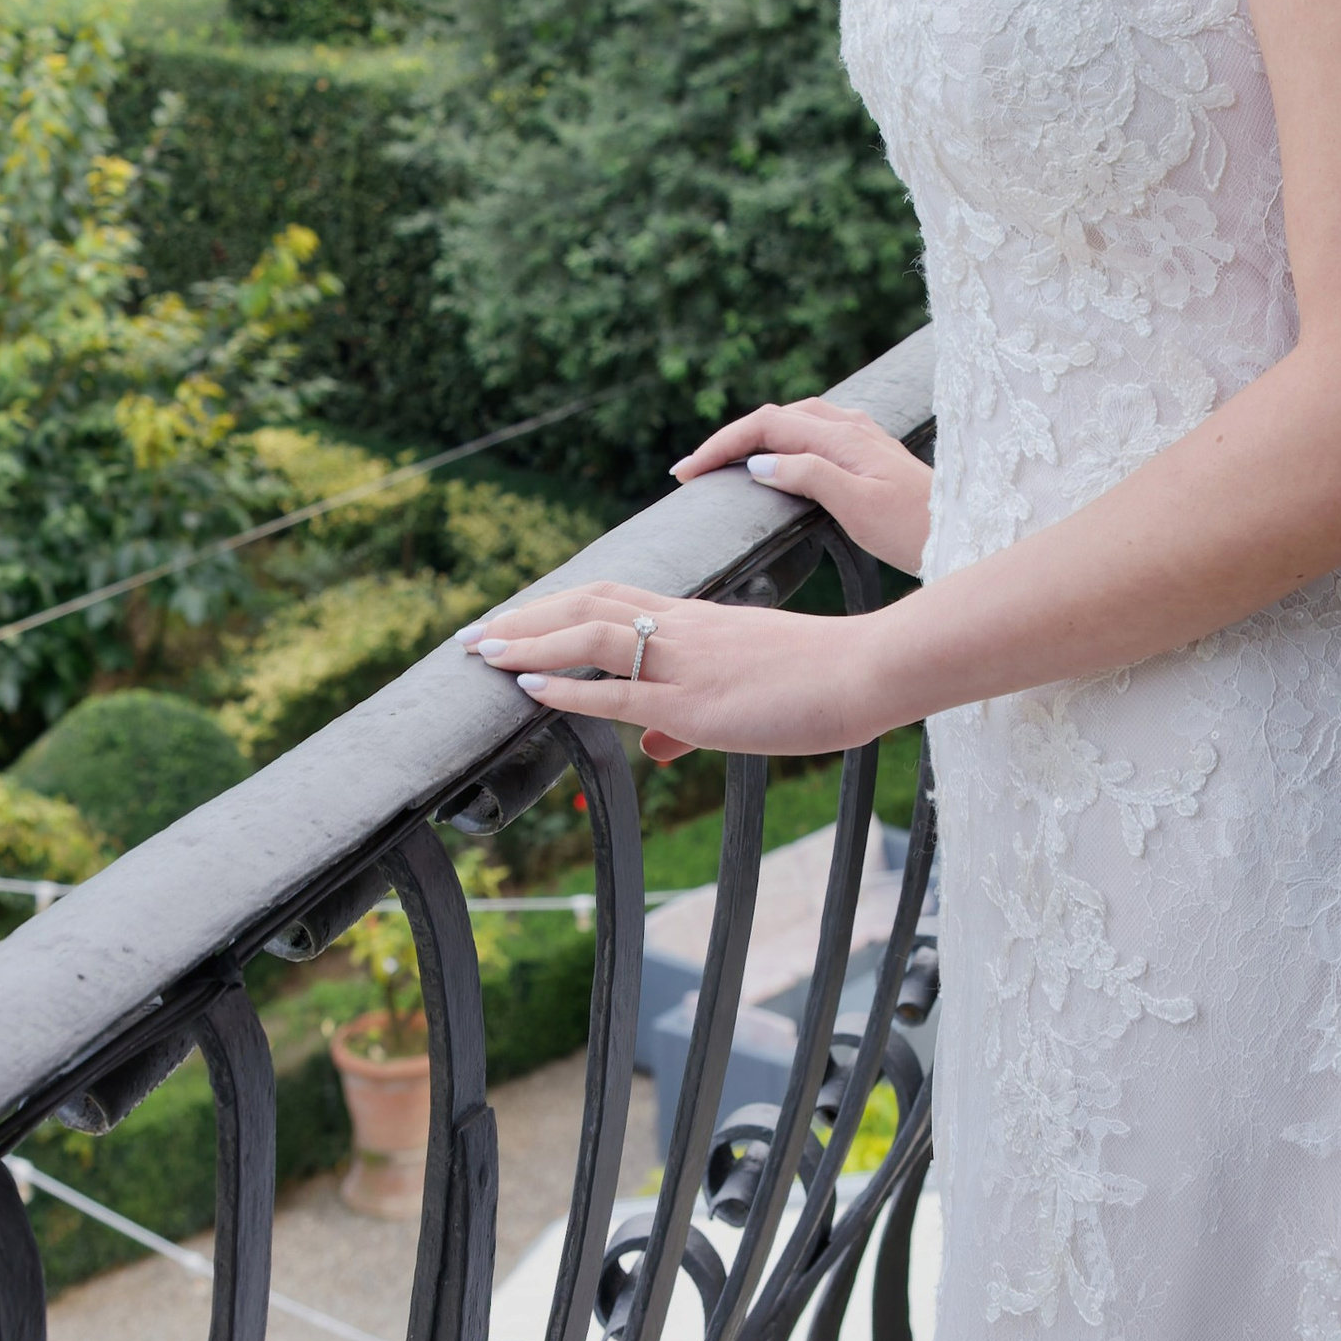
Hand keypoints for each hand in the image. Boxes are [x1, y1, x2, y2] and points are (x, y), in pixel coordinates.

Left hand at [460, 583, 897, 765]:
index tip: (513, 617)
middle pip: (586, 603)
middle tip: (473, 634)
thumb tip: (652, 746)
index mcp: (696, 619)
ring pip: (591, 636)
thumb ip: (689, 718)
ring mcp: (687, 662)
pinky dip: (569, 687)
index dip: (555, 604)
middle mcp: (683, 628)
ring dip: (530, 643)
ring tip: (482, 652)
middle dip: (524, 618)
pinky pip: (620, 690)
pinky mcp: (697, 702)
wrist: (868, 671)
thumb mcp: (748, 688)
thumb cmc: (820, 679)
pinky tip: (530, 688)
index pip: (610, 595)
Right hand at [670, 399, 932, 572]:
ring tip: (725, 463)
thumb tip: (760, 462)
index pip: (766, 426)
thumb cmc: (914, 527)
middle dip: (731, 439)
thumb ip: (809, 475)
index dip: (722, 445)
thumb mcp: (858, 506)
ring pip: (794, 421)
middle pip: (775, 418)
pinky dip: (782, 441)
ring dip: (755, 437)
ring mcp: (861, 435)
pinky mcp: (868, 451)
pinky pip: (813, 432)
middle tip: (693, 471)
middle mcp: (849, 426)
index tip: (687, 472)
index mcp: (841, 436)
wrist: (966, 530)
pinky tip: (778, 460)